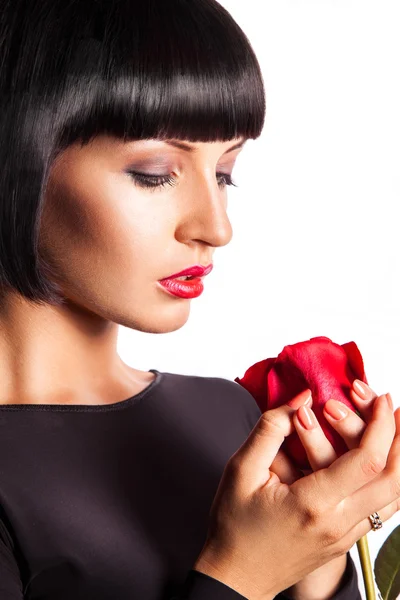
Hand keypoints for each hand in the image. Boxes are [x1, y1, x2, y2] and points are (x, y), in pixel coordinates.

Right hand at [194, 387, 399, 599]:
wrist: (237, 576)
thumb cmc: (234, 524)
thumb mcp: (241, 469)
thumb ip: (271, 428)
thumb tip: (302, 398)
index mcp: (313, 504)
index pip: (366, 461)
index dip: (380, 425)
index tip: (378, 398)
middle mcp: (338, 523)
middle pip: (393, 479)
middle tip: (394, 406)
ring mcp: (346, 536)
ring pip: (394, 497)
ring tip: (396, 427)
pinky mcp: (346, 540)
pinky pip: (382, 509)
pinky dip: (390, 479)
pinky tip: (383, 459)